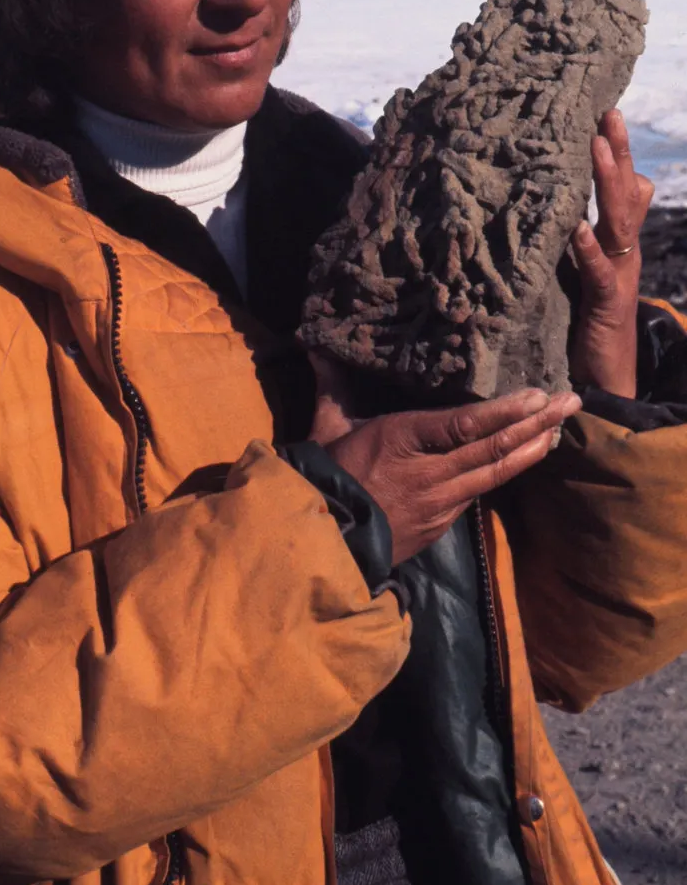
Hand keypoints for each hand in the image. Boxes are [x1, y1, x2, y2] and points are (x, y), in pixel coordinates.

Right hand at [311, 357, 580, 564]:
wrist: (324, 540)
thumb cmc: (326, 475)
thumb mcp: (328, 427)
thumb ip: (333, 386)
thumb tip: (313, 344)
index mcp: (403, 440)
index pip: (464, 425)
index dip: (505, 411)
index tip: (538, 395)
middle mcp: (431, 472)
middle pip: (494, 447)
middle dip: (537, 423)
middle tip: (571, 402)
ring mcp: (441, 502)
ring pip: (496, 473)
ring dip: (532, 449)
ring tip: (560, 428)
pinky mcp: (442, 524)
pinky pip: (479, 493)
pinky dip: (505, 472)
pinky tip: (524, 459)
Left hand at [570, 108, 653, 397]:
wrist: (605, 381)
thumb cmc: (585, 323)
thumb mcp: (580, 275)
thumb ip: (572, 242)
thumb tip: (551, 207)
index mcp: (615, 243)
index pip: (621, 189)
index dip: (616, 153)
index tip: (603, 113)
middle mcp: (622, 253)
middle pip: (625, 194)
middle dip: (617, 153)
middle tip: (608, 114)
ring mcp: (619, 276)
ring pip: (618, 222)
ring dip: (607, 184)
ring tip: (596, 148)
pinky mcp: (606, 305)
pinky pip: (599, 271)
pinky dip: (589, 249)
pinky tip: (577, 228)